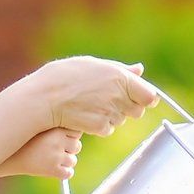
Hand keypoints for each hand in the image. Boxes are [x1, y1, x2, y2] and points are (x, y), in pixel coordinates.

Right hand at [0, 127, 81, 179]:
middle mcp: (57, 141)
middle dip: (68, 148)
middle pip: (77, 146)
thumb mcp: (36, 124)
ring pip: (73, 160)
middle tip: (53, 148)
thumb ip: (53, 121)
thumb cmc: (20, 138)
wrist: (4, 156)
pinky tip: (51, 168)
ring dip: (65, 161)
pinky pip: (68, 173)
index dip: (68, 134)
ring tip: (49, 158)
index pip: (76, 131)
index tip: (58, 136)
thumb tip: (74, 123)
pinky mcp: (52, 171)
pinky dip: (63, 172)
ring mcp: (56, 157)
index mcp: (55, 127)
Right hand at [23, 57, 157, 135]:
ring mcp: (110, 114)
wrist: (44, 97)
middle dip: (128, 107)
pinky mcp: (100, 128)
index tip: (138, 96)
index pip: (150, 96)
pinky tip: (85, 114)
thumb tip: (139, 70)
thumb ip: (120, 69)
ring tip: (91, 103)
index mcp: (121, 78)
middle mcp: (119, 97)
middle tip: (107, 99)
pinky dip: (100, 125)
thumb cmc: (65, 76)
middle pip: (138, 111)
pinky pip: (108, 129)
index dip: (145, 97)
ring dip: (112, 115)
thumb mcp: (94, 64)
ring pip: (121, 120)